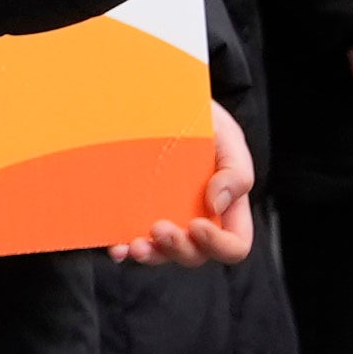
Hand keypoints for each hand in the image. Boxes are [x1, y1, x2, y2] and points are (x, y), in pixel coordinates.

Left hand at [112, 104, 258, 264]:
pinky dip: (124, 248)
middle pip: (195, 254)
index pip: (234, 245)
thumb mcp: (227, 136)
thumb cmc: (203, 119)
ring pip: (162, 254)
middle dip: (178, 249)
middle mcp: (197, 218)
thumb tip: (216, 205)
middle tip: (158, 227)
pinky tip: (116, 246)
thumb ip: (236, 170)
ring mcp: (166, 217)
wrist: (165, 98)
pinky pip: (132, 239)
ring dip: (151, 255)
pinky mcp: (137, 212)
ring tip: (134, 245)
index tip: (197, 225)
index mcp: (226, 207)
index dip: (219, 245)